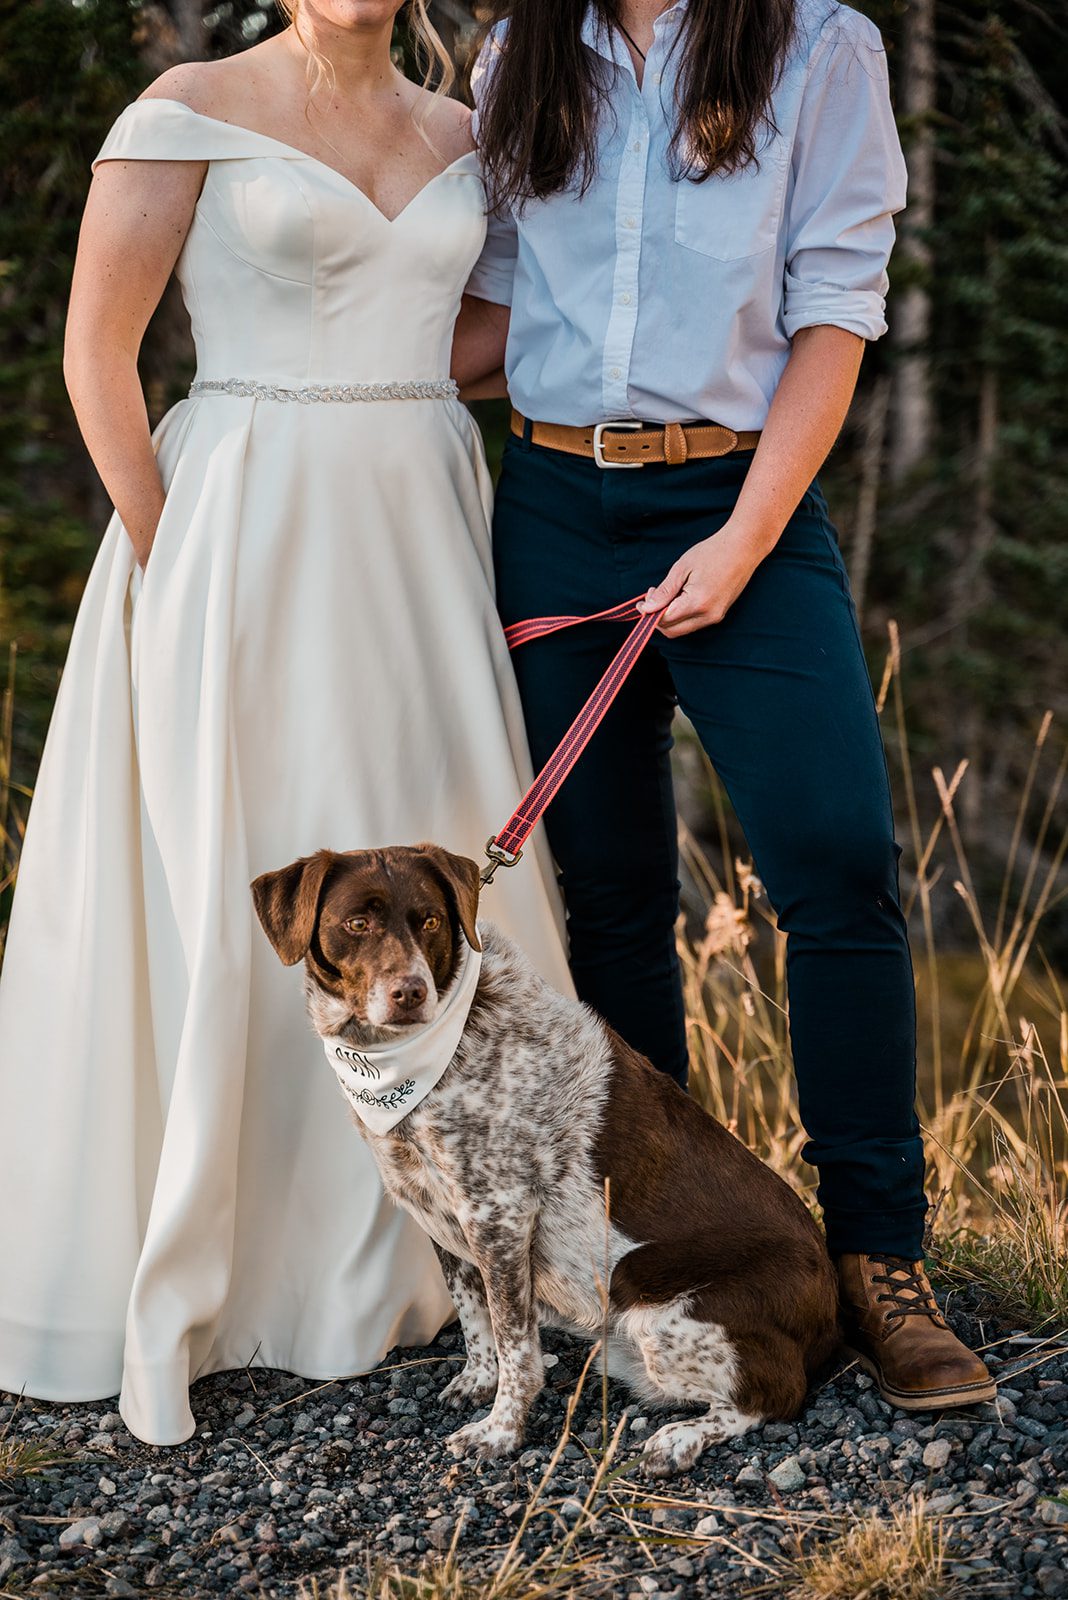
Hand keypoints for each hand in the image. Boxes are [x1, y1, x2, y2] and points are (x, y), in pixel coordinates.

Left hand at [637, 518, 770, 637]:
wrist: (744, 547)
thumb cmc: (713, 552)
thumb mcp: (682, 568)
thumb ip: (664, 591)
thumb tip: (647, 608)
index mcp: (697, 603)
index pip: (664, 621)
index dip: (649, 613)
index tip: (642, 600)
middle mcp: (708, 616)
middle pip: (672, 631)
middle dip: (657, 619)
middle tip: (653, 597)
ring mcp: (716, 617)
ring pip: (683, 629)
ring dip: (670, 617)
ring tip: (669, 593)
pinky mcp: (719, 614)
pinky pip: (694, 622)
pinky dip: (682, 614)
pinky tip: (681, 596)